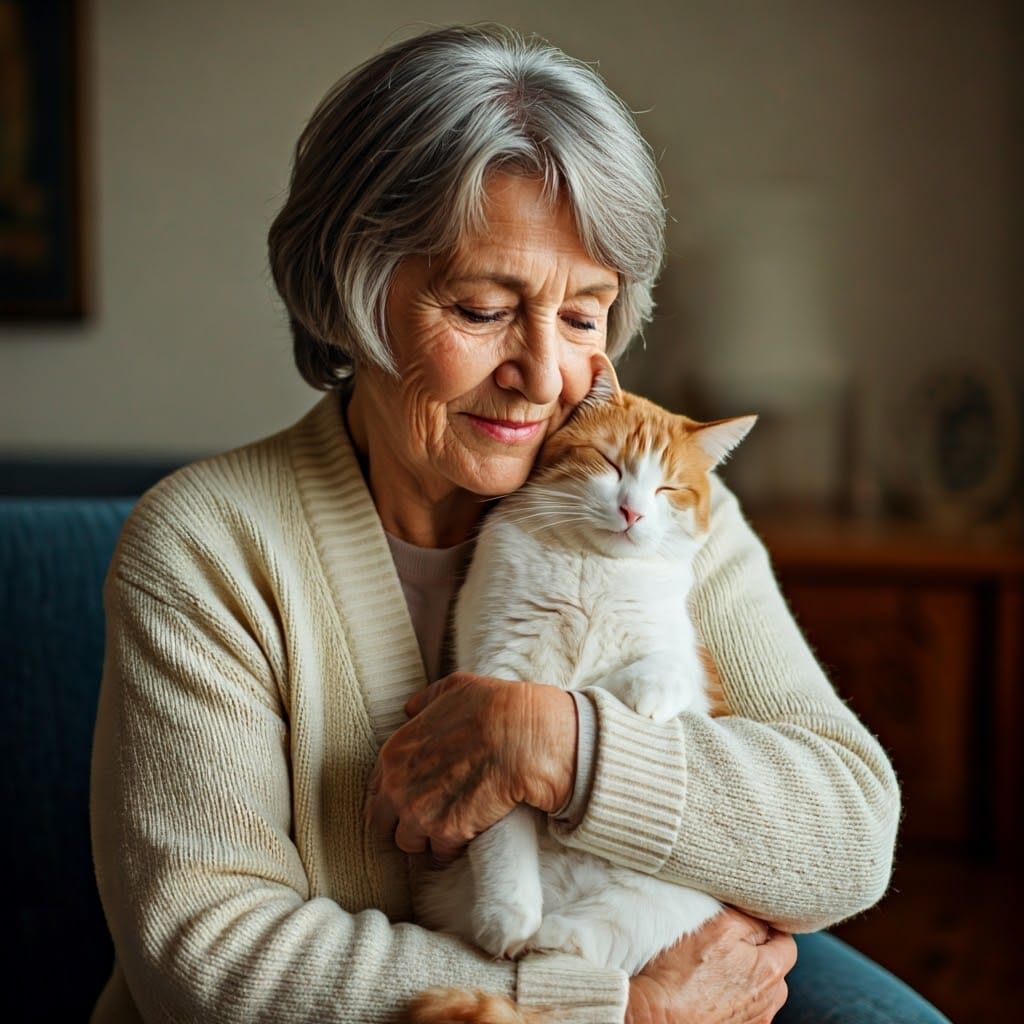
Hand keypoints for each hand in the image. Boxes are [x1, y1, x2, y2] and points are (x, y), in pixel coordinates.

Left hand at [365, 673, 575, 858]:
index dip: (392, 793)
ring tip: (446, 828)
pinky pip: (441, 852)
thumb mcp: (453, 688)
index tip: (408, 796)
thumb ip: (425, 701)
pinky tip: (467, 833)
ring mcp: (420, 812)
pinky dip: (452, 847)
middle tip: (423, 819)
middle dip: (400, 822)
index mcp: (394, 753)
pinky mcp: (448, 833)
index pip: (375, 787)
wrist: (523, 735)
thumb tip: (412, 709)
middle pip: (382, 822)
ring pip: (408, 842)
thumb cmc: (492, 706)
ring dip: (425, 838)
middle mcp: (398, 786)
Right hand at [626, 908, 795, 1023]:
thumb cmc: (684, 970)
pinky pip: (743, 1008)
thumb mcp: (720, 925)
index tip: (745, 923)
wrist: (659, 1015)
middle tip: (725, 945)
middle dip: (757, 954)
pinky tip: (709, 991)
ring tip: (714, 970)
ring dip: (744, 978)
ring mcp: (754, 1021)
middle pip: (774, 968)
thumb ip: (751, 919)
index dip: (766, 927)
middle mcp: (769, 1002)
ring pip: (759, 990)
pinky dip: (732, 998)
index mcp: (771, 972)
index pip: (786, 941)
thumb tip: (764, 919)